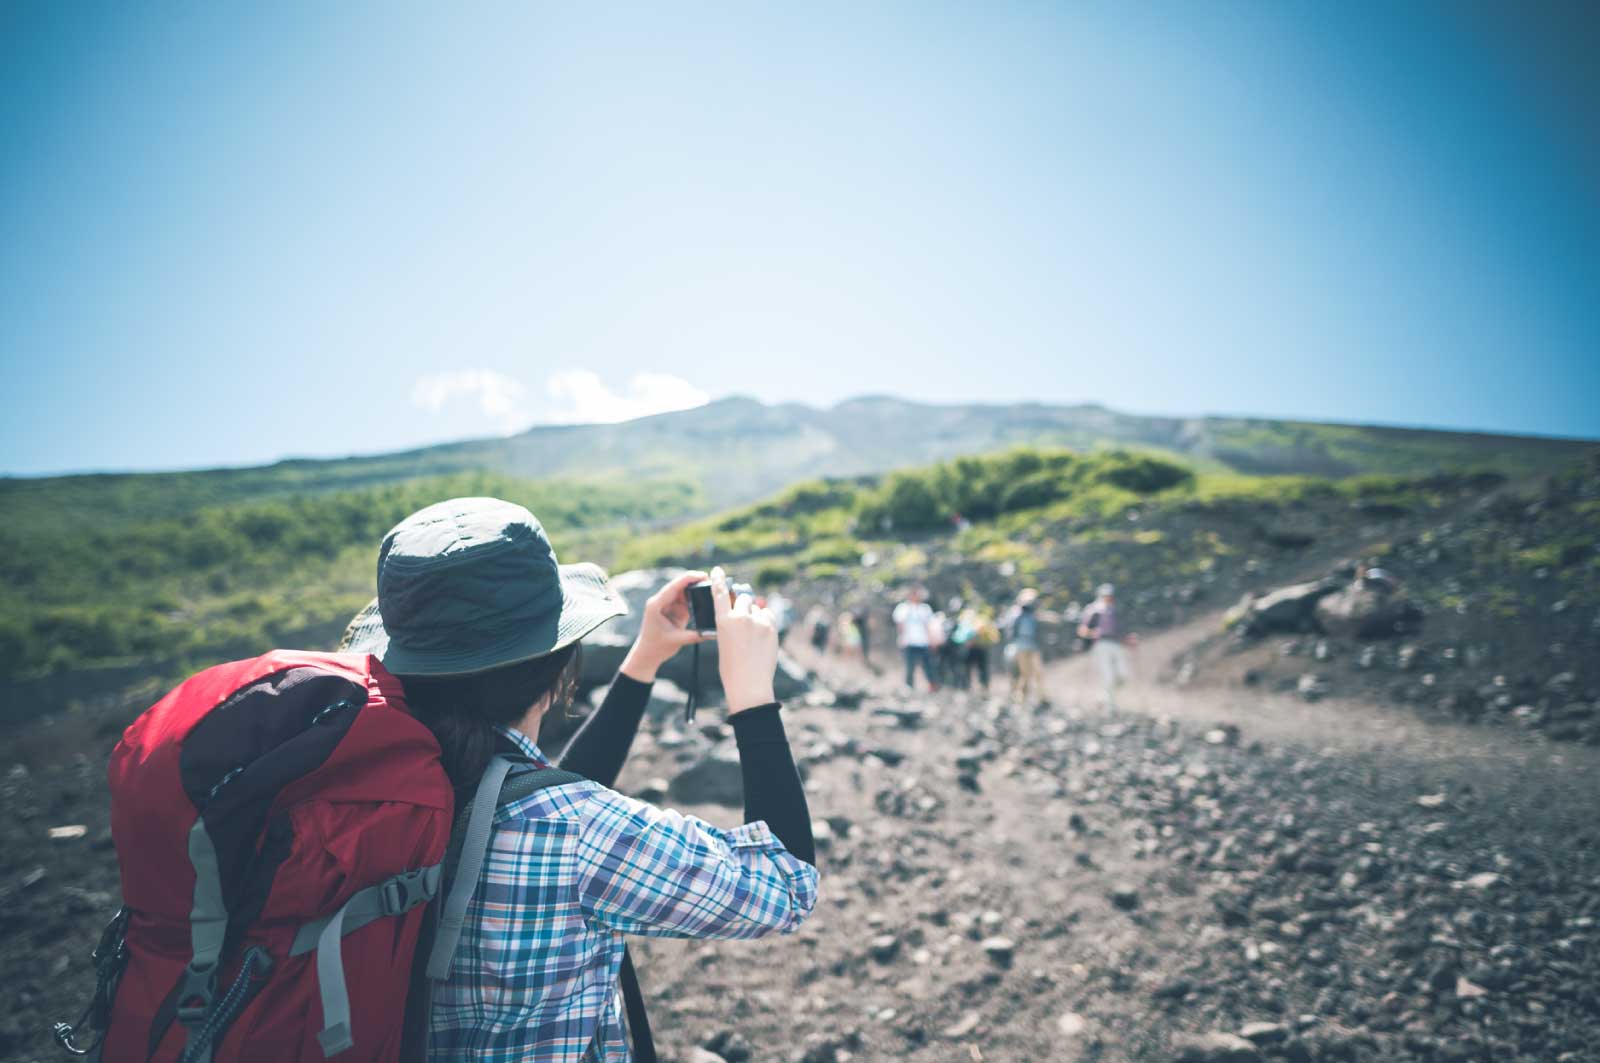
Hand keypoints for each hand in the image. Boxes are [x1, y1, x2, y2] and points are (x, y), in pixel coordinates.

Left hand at [620, 570, 709, 682]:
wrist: (647, 655)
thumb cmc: (656, 647)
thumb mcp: (676, 640)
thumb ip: (695, 635)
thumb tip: (712, 632)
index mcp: (656, 604)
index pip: (674, 587)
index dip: (688, 578)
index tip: (703, 575)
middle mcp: (661, 601)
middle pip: (679, 585)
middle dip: (694, 581)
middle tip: (711, 580)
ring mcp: (667, 605)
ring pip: (684, 592)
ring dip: (696, 589)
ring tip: (711, 588)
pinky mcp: (673, 610)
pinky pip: (685, 600)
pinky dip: (695, 599)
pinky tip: (705, 598)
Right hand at [710, 566, 778, 712]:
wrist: (749, 684)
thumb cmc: (733, 668)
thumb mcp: (725, 642)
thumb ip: (733, 625)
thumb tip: (745, 613)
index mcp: (723, 622)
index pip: (719, 594)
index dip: (718, 580)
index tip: (718, 570)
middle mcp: (740, 617)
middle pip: (743, 598)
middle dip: (743, 604)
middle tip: (744, 618)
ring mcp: (757, 621)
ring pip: (757, 607)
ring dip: (756, 614)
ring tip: (753, 635)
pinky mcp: (771, 627)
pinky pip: (769, 615)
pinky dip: (766, 620)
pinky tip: (763, 634)